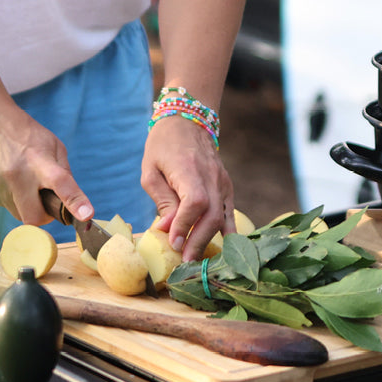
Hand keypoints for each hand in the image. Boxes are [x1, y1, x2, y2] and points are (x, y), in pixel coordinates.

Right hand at [0, 105, 92, 225]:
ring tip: (25, 182)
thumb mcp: (53, 145)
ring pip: (19, 214)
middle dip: (44, 216)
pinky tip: (10, 178)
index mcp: (38, 160)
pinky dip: (14, 198)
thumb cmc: (25, 132)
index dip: (74, 201)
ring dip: (28, 206)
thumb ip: (64, 173)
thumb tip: (71, 201)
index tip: (86, 215)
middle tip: (47, 202)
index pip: (60, 183)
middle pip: (34, 217)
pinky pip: (6, 205)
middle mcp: (17, 175)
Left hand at [142, 114, 233, 260]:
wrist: (188, 120)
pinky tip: (225, 250)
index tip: (174, 243)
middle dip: (198, 241)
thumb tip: (167, 229)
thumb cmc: (162, 145)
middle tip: (184, 262)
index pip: (194, 201)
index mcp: (189, 169)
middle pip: (211, 214)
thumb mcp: (151, 170)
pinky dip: (228, 232)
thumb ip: (162, 200)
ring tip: (197, 260)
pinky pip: (230, 212)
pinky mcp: (226, 186)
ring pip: (222, 216)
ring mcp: (222, 181)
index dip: (185, 225)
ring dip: (209, 241)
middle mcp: (211, 175)